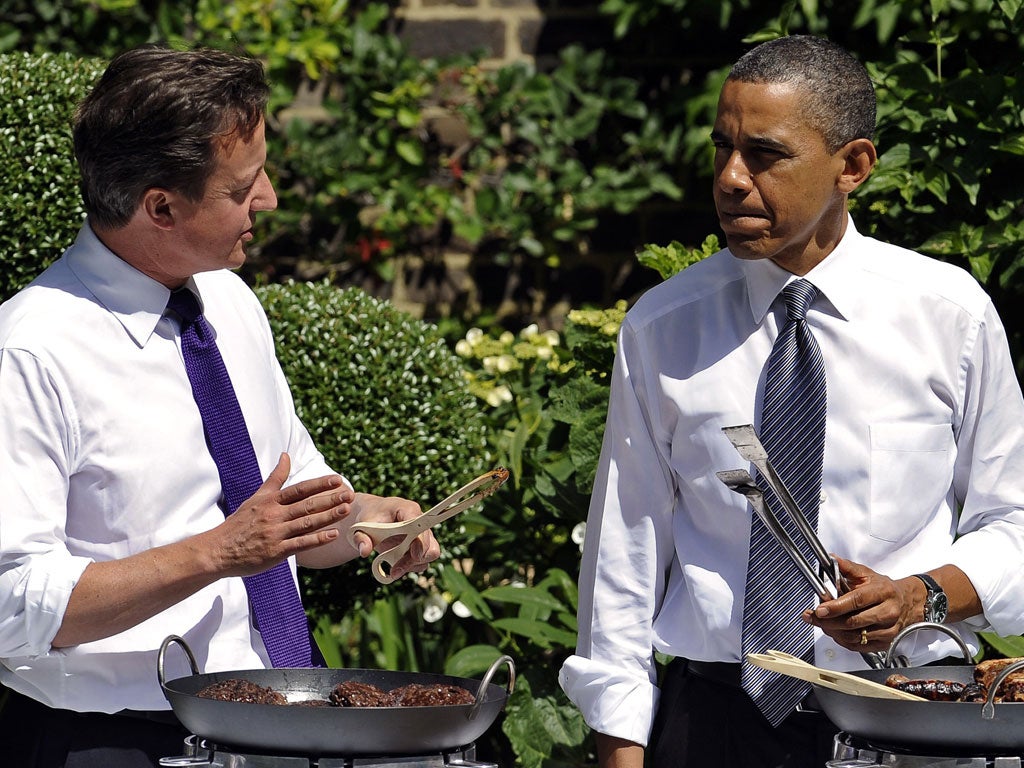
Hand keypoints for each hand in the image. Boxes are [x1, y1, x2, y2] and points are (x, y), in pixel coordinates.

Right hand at [210, 453, 352, 576]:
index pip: (299, 489)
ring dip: (327, 517)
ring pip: (306, 523)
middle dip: (330, 499)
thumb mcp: (256, 497)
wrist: (218, 550)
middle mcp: (274, 515)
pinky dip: (316, 540)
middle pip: (306, 505)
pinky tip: (332, 535)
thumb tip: (286, 455)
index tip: (338, 480)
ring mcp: (275, 534)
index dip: (319, 484)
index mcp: (270, 501)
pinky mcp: (274, 552)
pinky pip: (299, 544)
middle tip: (350, 494)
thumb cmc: (240, 523)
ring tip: (346, 510)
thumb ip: (275, 478)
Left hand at [348, 493, 440, 579]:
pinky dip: (409, 568)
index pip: (421, 523)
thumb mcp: (361, 525)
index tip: (414, 555)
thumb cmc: (370, 518)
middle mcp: (420, 522)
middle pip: (429, 545)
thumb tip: (365, 552)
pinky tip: (395, 567)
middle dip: (413, 560)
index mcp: (408, 509)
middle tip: (395, 570)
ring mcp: (422, 536)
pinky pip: (421, 563)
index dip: (420, 539)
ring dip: (411, 566)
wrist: (374, 518)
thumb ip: (361, 538)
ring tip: (393, 570)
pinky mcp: (420, 548)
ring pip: (428, 556)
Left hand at [802, 556, 920, 651]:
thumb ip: (847, 567)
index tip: (820, 609)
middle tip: (813, 616)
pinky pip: (859, 646)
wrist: (907, 603)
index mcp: (883, 592)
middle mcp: (888, 612)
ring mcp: (888, 630)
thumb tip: (831, 558)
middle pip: (854, 622)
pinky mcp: (885, 643)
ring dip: (833, 632)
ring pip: (855, 636)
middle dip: (829, 621)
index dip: (836, 607)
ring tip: (821, 623)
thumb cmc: (884, 589)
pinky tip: (834, 632)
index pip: (857, 601)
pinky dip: (842, 641)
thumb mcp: (867, 574)